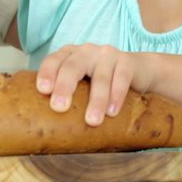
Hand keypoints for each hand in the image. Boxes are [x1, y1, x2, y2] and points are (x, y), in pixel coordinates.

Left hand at [35, 44, 154, 126]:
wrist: (139, 70)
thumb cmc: (101, 81)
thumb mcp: (82, 83)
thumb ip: (68, 94)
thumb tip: (47, 129)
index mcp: (69, 55)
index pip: (53, 61)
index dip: (47, 73)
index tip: (43, 90)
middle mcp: (86, 51)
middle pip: (73, 67)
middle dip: (65, 87)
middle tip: (59, 107)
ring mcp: (107, 55)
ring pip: (100, 77)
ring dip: (96, 100)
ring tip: (92, 121)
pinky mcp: (127, 62)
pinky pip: (122, 78)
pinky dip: (117, 96)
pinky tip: (112, 112)